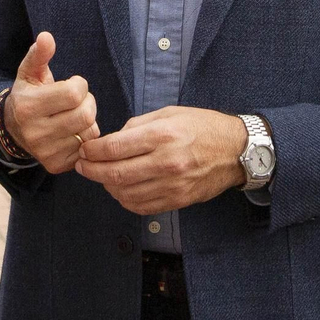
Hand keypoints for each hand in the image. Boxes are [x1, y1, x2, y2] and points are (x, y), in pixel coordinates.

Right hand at [4, 32, 97, 173]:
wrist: (13, 130)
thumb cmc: (28, 94)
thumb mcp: (29, 72)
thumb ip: (39, 54)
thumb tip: (46, 36)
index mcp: (27, 106)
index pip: (74, 93)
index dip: (79, 85)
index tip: (72, 84)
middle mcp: (34, 132)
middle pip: (85, 115)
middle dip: (88, 103)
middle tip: (79, 101)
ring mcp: (45, 152)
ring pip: (89, 133)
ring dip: (88, 122)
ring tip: (74, 115)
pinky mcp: (55, 165)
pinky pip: (86, 150)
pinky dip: (84, 139)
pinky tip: (72, 132)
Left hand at [77, 106, 247, 214]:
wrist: (237, 151)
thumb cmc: (202, 127)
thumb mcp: (169, 113)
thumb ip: (137, 126)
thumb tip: (111, 140)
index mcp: (162, 135)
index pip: (114, 148)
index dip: (92, 152)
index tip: (84, 150)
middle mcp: (166, 162)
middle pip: (115, 174)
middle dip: (91, 171)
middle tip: (82, 166)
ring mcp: (173, 185)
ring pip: (126, 194)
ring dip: (107, 187)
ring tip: (102, 176)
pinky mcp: (178, 200)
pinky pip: (142, 206)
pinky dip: (126, 200)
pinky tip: (122, 189)